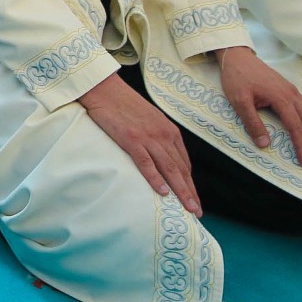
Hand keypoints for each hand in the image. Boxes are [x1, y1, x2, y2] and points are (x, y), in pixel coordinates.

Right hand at [79, 72, 200, 215]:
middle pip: (180, 169)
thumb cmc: (123, 104)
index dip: (190, 183)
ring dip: (180, 191)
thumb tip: (163, 155)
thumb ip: (158, 136)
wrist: (104, 89)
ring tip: (187, 209)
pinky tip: (162, 192)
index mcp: (169, 130)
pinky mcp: (131, 139)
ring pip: (169, 169)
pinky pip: (146, 162)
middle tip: (197, 212)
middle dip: (190, 192)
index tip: (194, 198)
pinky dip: (156, 178)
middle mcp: (163, 135)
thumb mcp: (149, 118)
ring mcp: (148, 137)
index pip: (184, 163)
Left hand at [216, 46, 301, 169]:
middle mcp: (292, 96)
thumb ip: (252, 122)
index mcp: (281, 98)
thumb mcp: (239, 101)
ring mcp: (294, 93)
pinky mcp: (291, 91)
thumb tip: (264, 145)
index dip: (301, 146)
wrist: (238, 57)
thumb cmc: (237, 78)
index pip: (296, 127)